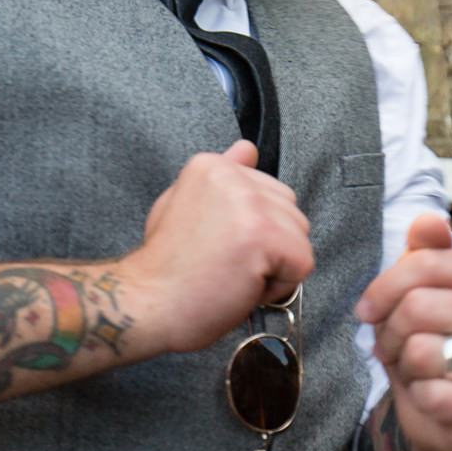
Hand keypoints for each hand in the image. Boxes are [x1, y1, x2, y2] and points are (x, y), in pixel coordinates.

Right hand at [124, 140, 313, 354]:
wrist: (149, 303)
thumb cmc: (166, 265)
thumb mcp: (183, 205)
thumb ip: (221, 180)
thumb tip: (248, 148)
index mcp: (211, 166)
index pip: (269, 192)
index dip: (251, 227)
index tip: (216, 242)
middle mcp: (232, 177)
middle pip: (291, 212)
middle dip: (270, 245)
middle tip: (224, 261)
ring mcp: (250, 205)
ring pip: (300, 239)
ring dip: (274, 267)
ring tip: (231, 273)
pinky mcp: (265, 236)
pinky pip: (302, 265)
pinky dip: (279, 286)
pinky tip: (242, 285)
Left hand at [354, 214, 451, 450]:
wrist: (448, 415)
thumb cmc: (430, 343)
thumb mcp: (420, 295)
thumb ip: (425, 255)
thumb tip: (429, 220)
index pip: (427, 263)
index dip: (383, 287)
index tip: (368, 308)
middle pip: (419, 306)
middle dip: (389, 330)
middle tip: (391, 344)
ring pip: (421, 350)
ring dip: (402, 363)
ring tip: (414, 369)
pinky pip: (432, 394)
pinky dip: (418, 397)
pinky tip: (432, 398)